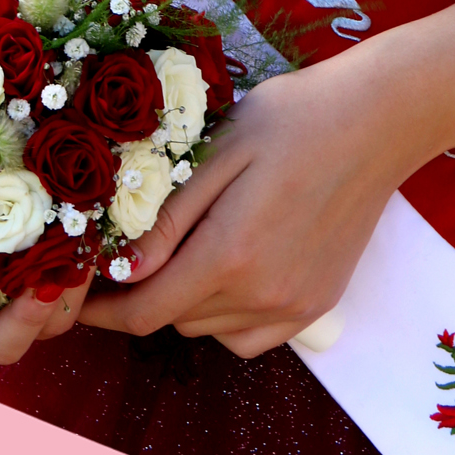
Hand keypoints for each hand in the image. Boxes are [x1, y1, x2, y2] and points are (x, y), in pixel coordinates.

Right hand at [0, 193, 91, 365]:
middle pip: (3, 346)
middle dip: (23, 320)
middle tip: (41, 283)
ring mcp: (22, 301)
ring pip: (51, 326)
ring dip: (67, 299)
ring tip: (78, 261)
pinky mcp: (59, 281)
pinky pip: (81, 296)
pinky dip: (88, 272)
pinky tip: (95, 237)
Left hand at [76, 54, 414, 357]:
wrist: (377, 119)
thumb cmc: (291, 118)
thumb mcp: (217, 152)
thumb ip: (167, 220)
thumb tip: (120, 272)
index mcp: (230, 254)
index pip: (146, 312)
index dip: (103, 311)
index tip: (76, 295)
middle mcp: (264, 293)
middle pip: (176, 320)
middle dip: (145, 293)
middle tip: (134, 248)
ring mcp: (297, 305)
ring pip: (212, 330)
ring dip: (187, 303)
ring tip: (188, 247)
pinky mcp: (319, 303)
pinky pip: (253, 336)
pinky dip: (228, 318)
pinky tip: (230, 271)